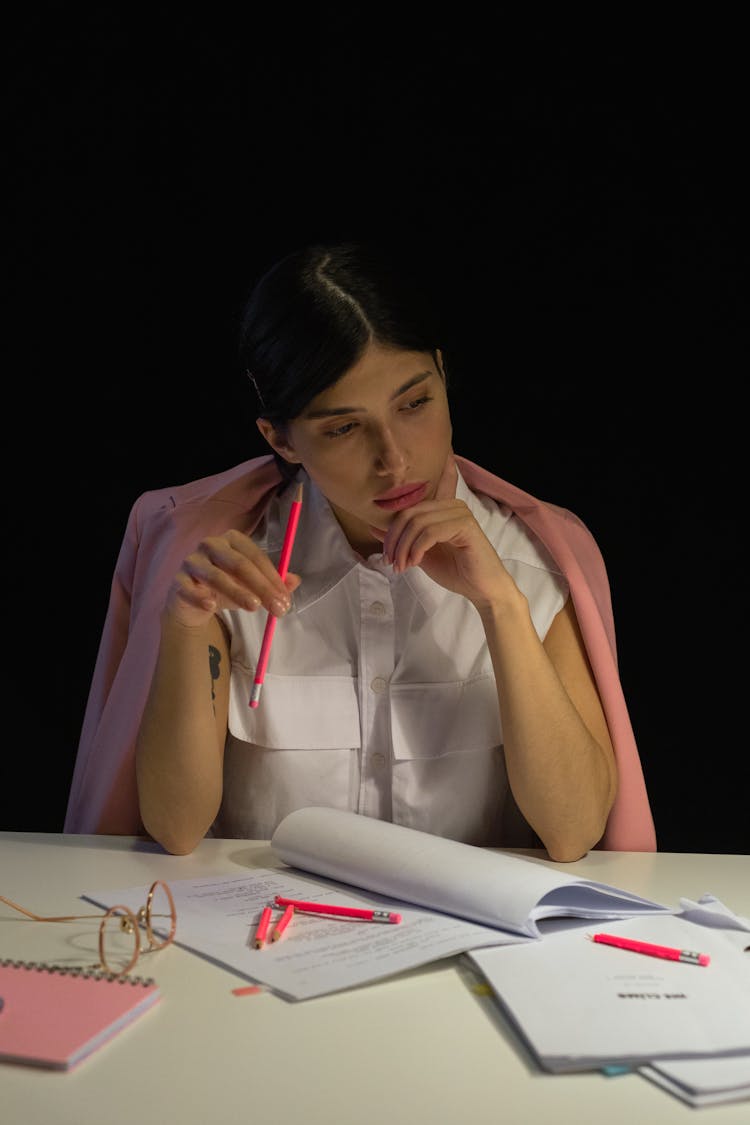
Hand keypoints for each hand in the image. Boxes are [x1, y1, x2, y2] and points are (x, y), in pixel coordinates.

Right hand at [165, 529, 301, 628]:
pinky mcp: (178, 579)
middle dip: (261, 587)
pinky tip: (212, 606)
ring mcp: (192, 561)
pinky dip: (200, 597)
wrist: (191, 601)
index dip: (272, 578)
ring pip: (216, 576)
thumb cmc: (225, 587)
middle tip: (277, 608)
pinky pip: (189, 588)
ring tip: (254, 607)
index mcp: (232, 540)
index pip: (255, 556)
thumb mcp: (251, 586)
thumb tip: (295, 581)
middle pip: (239, 564)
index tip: (285, 599)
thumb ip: (272, 582)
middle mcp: (211, 545)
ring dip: (237, 592)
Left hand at [369, 453, 513, 607]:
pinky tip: (415, 563)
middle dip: (394, 539)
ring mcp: (460, 513)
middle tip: (390, 562)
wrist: (483, 590)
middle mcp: (451, 505)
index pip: (406, 509)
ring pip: (418, 522)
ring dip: (404, 547)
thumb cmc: (456, 571)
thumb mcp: (420, 554)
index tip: (386, 555)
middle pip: (409, 513)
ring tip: (402, 566)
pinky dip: (417, 549)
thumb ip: (402, 540)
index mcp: (441, 508)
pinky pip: (431, 532)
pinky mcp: (466, 526)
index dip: (391, 530)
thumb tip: (373, 527)